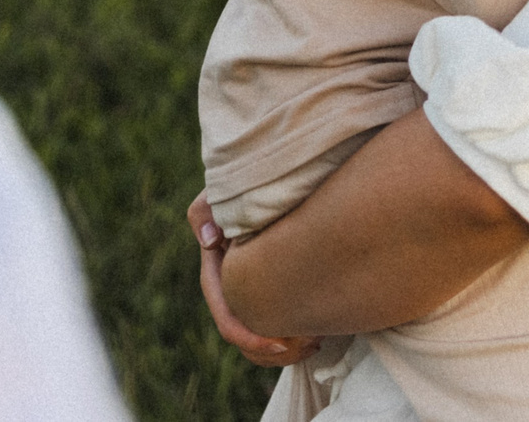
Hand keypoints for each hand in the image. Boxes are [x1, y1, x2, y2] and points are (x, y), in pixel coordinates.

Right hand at [187, 194, 321, 367]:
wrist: (276, 177)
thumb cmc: (245, 184)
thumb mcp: (220, 193)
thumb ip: (206, 210)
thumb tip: (209, 241)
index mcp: (217, 272)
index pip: (226, 317)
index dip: (249, 336)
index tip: (279, 343)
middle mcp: (232, 288)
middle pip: (247, 337)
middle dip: (274, 350)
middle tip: (312, 344)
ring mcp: (253, 291)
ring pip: (263, 339)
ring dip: (288, 348)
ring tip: (319, 341)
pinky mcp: (275, 289)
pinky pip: (280, 327)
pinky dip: (297, 336)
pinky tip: (322, 330)